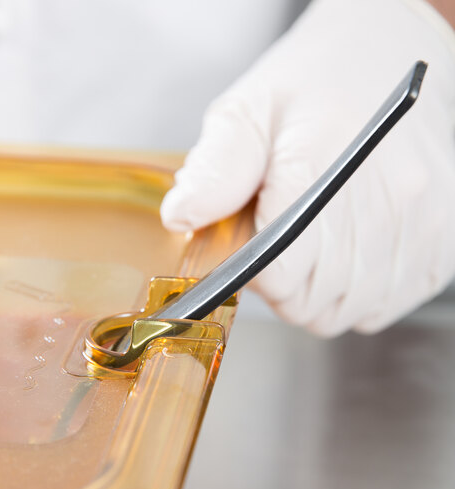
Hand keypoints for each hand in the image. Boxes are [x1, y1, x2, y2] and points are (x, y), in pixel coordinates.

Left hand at [161, 0, 454, 335]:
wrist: (398, 55)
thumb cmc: (319, 82)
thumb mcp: (249, 109)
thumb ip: (215, 168)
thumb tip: (182, 217)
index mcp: (322, 164)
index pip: (278, 273)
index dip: (253, 274)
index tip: (249, 251)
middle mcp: (385, 199)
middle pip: (310, 301)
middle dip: (281, 285)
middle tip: (277, 245)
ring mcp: (422, 223)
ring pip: (346, 311)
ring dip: (318, 293)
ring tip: (313, 246)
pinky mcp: (444, 241)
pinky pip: (386, 305)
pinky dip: (358, 293)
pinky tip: (348, 254)